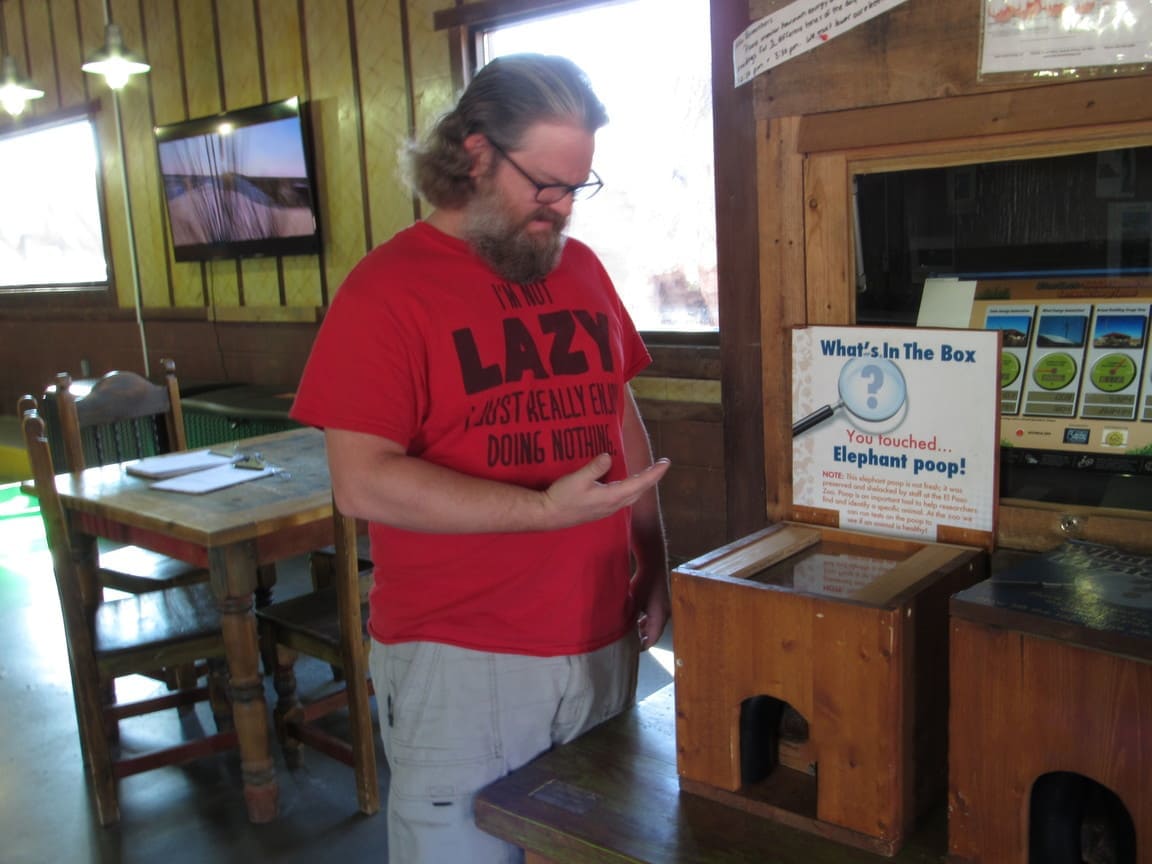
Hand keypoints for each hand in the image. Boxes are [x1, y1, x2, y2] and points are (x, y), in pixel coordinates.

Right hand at [540, 453, 669, 529]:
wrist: (548, 515)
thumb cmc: (561, 497)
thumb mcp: (577, 479)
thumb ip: (594, 468)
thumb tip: (609, 456)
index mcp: (612, 496)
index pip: (640, 483)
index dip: (654, 472)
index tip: (666, 462)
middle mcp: (613, 505)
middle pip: (640, 491)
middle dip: (652, 478)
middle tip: (661, 465)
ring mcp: (607, 509)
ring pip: (632, 496)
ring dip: (642, 485)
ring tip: (648, 474)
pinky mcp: (601, 510)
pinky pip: (624, 499)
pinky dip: (632, 489)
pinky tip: (627, 485)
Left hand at [633, 564, 670, 649]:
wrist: (652, 564)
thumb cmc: (642, 583)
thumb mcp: (633, 604)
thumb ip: (630, 620)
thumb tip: (622, 634)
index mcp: (660, 617)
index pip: (653, 639)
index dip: (642, 646)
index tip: (631, 650)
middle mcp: (665, 614)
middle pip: (654, 632)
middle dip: (642, 637)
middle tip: (629, 642)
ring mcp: (665, 607)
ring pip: (654, 624)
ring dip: (643, 628)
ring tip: (630, 632)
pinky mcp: (662, 601)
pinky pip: (654, 616)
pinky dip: (646, 620)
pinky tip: (635, 619)